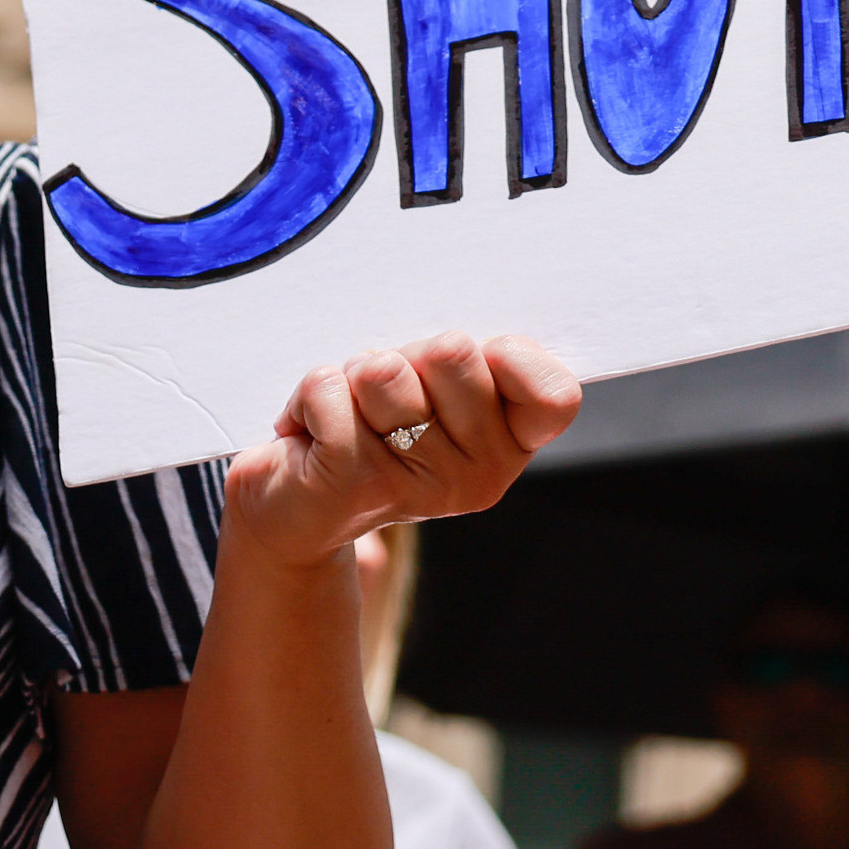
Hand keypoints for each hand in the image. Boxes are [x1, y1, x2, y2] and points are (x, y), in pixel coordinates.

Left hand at [227, 333, 581, 571]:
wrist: (295, 504)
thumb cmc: (372, 419)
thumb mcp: (431, 383)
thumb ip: (462, 358)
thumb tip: (450, 344)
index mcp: (511, 445)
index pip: (553, 394)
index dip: (509, 356)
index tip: (456, 362)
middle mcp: (481, 476)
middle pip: (452, 353)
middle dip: (404, 353)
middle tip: (382, 390)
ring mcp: (421, 488)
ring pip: (385, 372)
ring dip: (353, 374)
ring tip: (348, 408)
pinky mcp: (356, 486)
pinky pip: (330, 390)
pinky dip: (310, 392)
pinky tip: (310, 429)